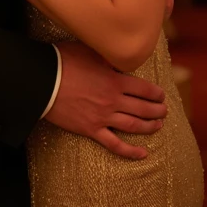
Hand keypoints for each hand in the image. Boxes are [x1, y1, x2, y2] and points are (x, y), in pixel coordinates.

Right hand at [46, 42, 166, 160]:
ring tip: (158, 125)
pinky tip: (142, 154)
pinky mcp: (91, 130)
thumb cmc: (64, 62)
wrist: (43, 82)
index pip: (144, 89)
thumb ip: (107, 58)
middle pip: (143, 108)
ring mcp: (103, 117)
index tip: (160, 95)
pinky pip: (114, 144)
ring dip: (149, 126)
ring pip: (133, 126)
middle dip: (157, 110)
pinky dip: (130, 151)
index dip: (155, 93)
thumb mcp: (89, 52)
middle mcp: (113, 100)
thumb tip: (117, 60)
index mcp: (115, 80)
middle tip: (164, 111)